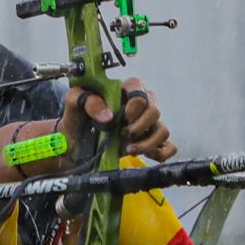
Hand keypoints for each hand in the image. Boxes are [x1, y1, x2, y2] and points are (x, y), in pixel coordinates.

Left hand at [61, 78, 175, 161]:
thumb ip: (88, 101)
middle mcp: (142, 105)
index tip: (120, 118)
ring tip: (128, 150)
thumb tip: (109, 116)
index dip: (133, 107)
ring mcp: (149, 125)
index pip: (141, 92)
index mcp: (127, 89)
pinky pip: (169, 146)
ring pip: (163, 130)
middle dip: (138, 127)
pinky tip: (144, 155)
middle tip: (121, 134)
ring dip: (147, 143)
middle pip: (154, 111)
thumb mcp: (74, 102)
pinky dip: (161, 153)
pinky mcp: (151, 142)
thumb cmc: (77, 117)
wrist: (75, 142)